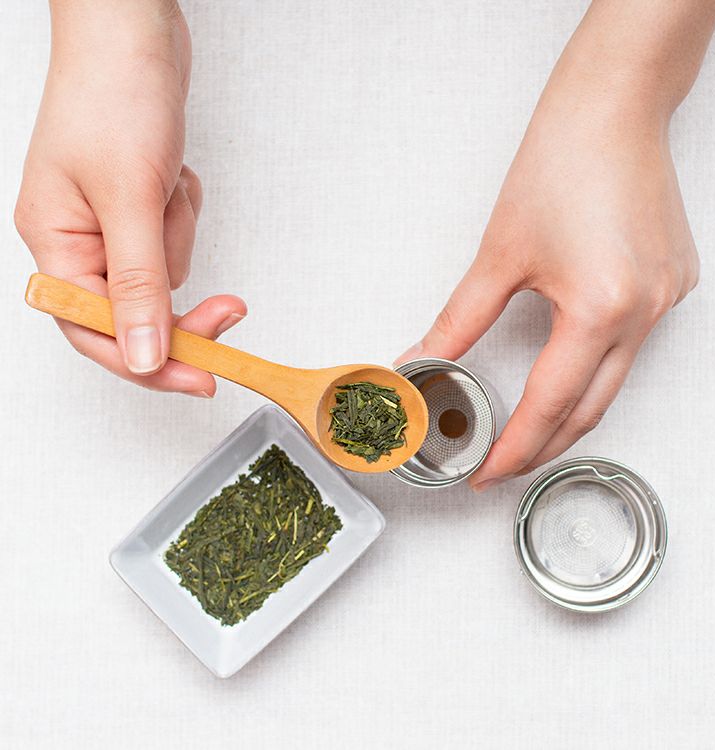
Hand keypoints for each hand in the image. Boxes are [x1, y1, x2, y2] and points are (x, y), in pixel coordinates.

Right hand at [15, 0, 244, 395]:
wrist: (134, 30)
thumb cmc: (115, 95)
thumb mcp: (128, 199)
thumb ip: (137, 286)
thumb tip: (143, 356)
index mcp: (54, 244)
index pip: (97, 334)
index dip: (150, 365)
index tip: (204, 379)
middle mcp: (76, 241)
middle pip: (135, 312)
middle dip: (181, 302)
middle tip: (230, 311)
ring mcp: (107, 224)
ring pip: (164, 273)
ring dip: (180, 235)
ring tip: (168, 184)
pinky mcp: (137, 206)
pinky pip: (173, 237)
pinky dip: (183, 212)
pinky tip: (173, 174)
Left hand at [397, 60, 698, 488]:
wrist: (612, 111)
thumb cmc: (559, 164)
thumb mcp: (498, 256)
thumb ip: (459, 320)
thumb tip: (422, 359)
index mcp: (601, 308)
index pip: (550, 404)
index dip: (514, 446)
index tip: (486, 472)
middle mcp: (645, 312)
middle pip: (590, 410)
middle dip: (544, 446)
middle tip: (504, 463)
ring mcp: (668, 301)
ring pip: (613, 383)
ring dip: (570, 414)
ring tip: (529, 431)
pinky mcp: (674, 285)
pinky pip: (632, 347)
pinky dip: (596, 371)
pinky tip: (569, 374)